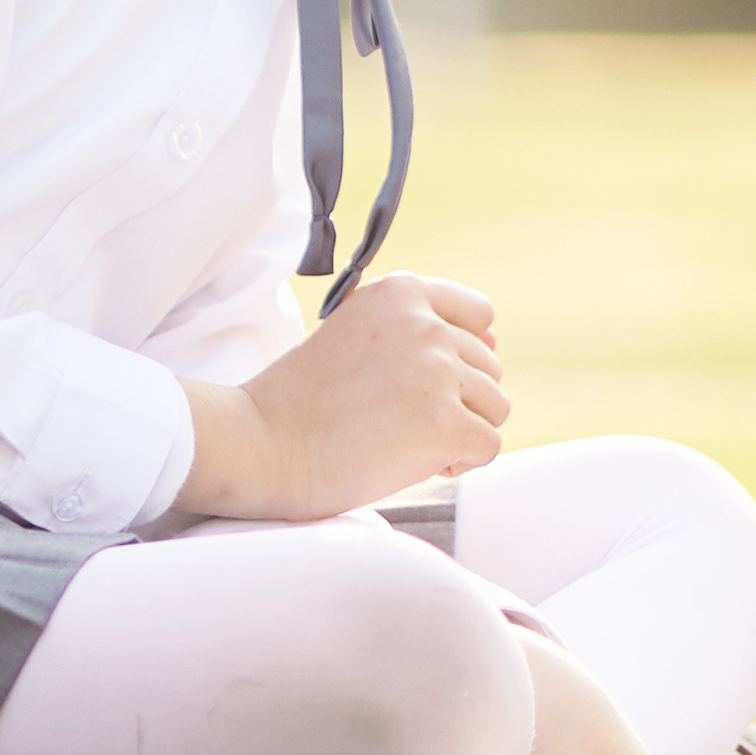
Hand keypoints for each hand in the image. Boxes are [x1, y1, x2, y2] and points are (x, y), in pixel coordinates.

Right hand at [179, 269, 505, 522]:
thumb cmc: (302, 401)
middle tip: (391, 420)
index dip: (455, 357)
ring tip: (400, 439)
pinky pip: (488, 445)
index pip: (478, 316)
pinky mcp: (444, 422)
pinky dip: (458, 462)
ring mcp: (437, 372)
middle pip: (488, 367)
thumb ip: (420, 330)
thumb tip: (496, 343)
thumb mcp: (357, 335)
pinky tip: (409, 462)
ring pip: (494, 406)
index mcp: (401, 292)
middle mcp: (425, 323)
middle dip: (453, 400)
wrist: (259, 445)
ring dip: (458, 430)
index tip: (417, 381)